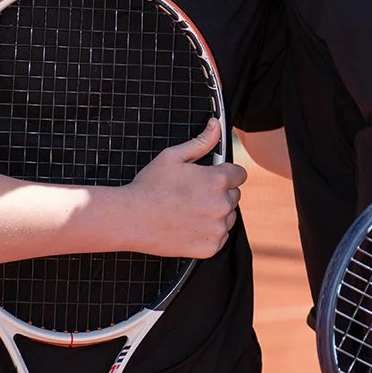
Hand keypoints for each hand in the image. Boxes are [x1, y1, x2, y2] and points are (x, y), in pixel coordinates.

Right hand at [122, 120, 246, 258]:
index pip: (240, 174)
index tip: (212, 178)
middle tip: (193, 195)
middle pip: (234, 196)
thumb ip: (201, 142)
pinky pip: (220, 237)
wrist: (131, 219)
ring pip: (229, 217)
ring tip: (189, 211)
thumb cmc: (149, 186)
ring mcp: (218, 228)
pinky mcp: (211, 247)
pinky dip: (209, 233)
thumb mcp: (173, 157)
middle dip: (219, 194)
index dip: (226, 174)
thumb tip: (216, 125)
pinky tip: (189, 226)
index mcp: (217, 180)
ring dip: (216, 214)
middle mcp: (222, 205)